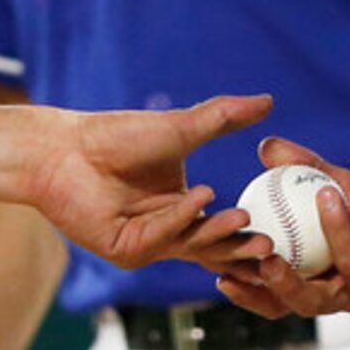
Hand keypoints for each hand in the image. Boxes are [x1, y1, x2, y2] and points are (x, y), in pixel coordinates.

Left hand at [28, 93, 271, 268]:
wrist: (64, 146)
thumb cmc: (116, 137)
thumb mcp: (181, 128)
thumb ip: (224, 118)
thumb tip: (267, 100)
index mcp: (184, 209)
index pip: (226, 229)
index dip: (253, 232)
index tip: (285, 227)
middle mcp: (169, 231)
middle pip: (214, 248)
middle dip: (243, 249)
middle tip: (272, 243)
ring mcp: (147, 244)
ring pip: (191, 246)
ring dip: (219, 235)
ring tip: (246, 220)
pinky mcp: (125, 248)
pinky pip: (160, 237)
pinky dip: (181, 218)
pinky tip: (200, 197)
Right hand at [203, 137, 349, 317]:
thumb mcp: (344, 188)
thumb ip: (307, 171)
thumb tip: (265, 147)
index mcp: (324, 282)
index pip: (279, 300)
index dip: (250, 294)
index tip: (221, 271)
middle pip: (308, 303)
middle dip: (283, 282)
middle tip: (264, 250)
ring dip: (337, 231)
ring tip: (326, 191)